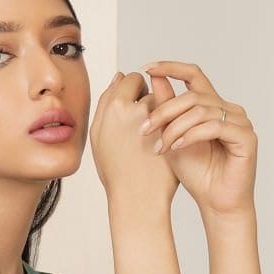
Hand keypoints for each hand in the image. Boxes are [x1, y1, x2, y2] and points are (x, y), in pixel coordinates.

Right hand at [89, 71, 179, 207]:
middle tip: (142, 126)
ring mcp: (155, 117)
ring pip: (161, 101)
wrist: (136, 197)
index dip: (131, 92)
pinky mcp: (172, 128)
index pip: (127, 79)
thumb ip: (106, 103)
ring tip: (152, 139)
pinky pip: (174, 114)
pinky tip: (164, 143)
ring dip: (160, 112)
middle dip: (145, 100)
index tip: (132, 110)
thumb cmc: (116, 171)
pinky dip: (171, 124)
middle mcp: (133, 107)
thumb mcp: (99, 136)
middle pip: (144, 87)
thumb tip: (119, 76)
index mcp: (112, 107)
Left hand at [139, 60, 257, 216]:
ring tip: (161, 146)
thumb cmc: (195, 173)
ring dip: (175, 127)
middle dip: (164, 110)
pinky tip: (176, 147)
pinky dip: (191, 135)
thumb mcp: (172, 137)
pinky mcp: (246, 137)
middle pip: (193, 95)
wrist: (214, 203)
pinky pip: (215, 126)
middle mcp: (228, 109)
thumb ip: (165, 109)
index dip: (171, 67)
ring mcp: (240, 121)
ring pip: (202, 110)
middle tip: (144, 129)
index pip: (193, 75)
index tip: (146, 67)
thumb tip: (152, 77)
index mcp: (212, 105)